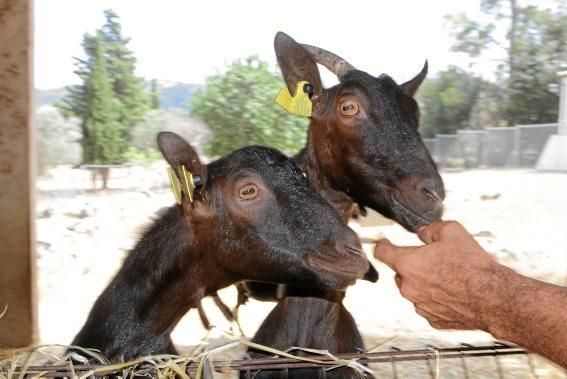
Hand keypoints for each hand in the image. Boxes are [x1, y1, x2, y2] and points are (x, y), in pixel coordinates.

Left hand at [374, 221, 505, 330]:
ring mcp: (420, 306)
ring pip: (414, 290)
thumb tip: (422, 232)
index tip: (385, 243)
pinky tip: (453, 292)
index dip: (383, 245)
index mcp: (407, 264)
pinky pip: (427, 305)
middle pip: (400, 272)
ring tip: (448, 277)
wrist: (493, 298)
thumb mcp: (451, 231)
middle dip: (412, 265)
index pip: (382, 252)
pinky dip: (435, 298)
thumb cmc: (472, 265)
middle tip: (434, 260)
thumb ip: (429, 229)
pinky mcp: (433, 319)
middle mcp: (408, 287)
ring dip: (423, 282)